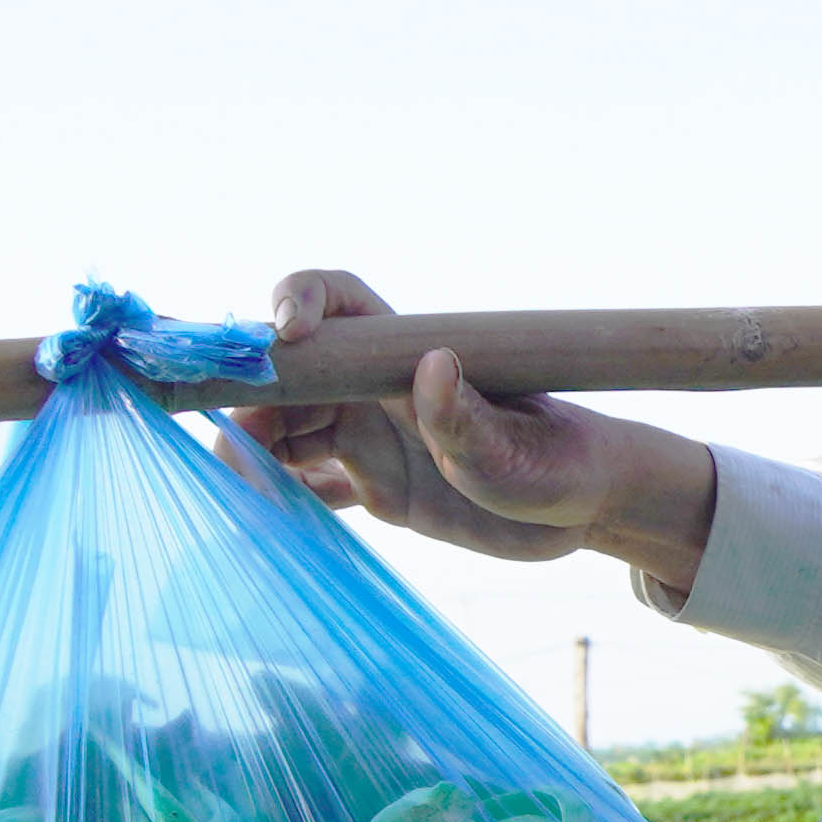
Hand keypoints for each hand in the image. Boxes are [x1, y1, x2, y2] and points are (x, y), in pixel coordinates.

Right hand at [227, 269, 716, 592]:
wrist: (584, 509)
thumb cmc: (563, 466)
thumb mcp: (521, 453)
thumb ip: (472, 419)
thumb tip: (431, 365)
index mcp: (412, 358)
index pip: (341, 304)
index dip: (299, 304)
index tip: (282, 339)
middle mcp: (380, 389)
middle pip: (292, 375)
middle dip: (252, 399)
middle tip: (237, 450)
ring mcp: (371, 435)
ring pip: (286, 427)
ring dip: (253, 451)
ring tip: (241, 492)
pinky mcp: (373, 482)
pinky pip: (306, 480)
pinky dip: (276, 493)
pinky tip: (261, 517)